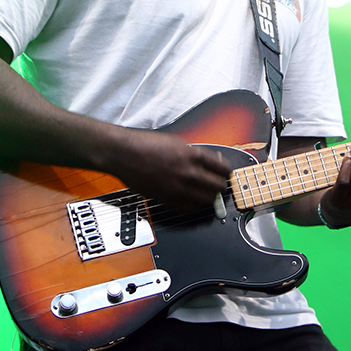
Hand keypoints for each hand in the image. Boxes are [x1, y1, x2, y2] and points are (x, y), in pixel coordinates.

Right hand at [97, 128, 232, 210]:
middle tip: (218, 184)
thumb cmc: (146, 144)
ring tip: (206, 193)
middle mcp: (189, 173)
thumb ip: (195, 153)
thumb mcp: (177, 142)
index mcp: (193, 155)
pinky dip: (194, 205)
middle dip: (221, 186)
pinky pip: (190, 208)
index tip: (224, 173)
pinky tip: (191, 199)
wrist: (124, 154)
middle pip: (219, 187)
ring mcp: (179, 188)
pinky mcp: (167, 199)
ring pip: (207, 200)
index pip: (223, 169)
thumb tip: (210, 161)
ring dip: (209, 197)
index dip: (226, 172)